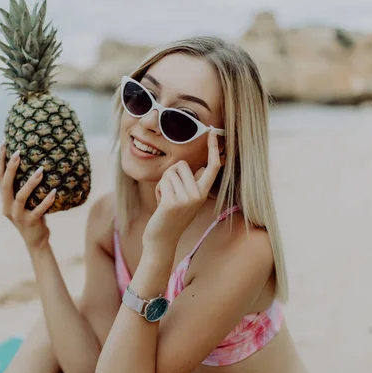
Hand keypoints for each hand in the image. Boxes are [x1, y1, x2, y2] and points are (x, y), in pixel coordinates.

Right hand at [0, 144, 56, 249]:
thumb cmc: (33, 215)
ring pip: (21, 197)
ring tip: (41, 170)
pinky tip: (55, 191)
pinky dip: (46, 200)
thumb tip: (35, 161)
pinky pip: (38, 210)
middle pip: (5, 185)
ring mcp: (18, 216)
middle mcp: (7, 207)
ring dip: (30, 182)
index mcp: (4, 199)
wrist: (36, 241)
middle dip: (11, 168)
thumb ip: (24, 186)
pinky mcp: (30, 223)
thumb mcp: (26, 201)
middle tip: (18, 152)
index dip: (0, 161)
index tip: (4, 144)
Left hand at [143, 130, 221, 247]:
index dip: (213, 148)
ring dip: (163, 185)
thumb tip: (201, 166)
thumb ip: (192, 183)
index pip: (212, 167)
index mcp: (203, 192)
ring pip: (170, 172)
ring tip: (165, 201)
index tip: (212, 131)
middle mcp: (198, 195)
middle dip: (170, 175)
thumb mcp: (186, 199)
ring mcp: (187, 199)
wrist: (161, 240)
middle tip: (170, 195)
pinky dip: (158, 191)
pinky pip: (162, 182)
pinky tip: (160, 205)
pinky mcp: (173, 202)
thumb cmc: (170, 217)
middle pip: (181, 164)